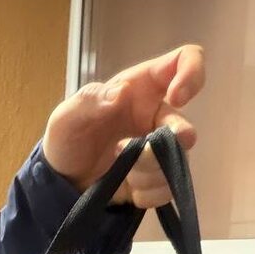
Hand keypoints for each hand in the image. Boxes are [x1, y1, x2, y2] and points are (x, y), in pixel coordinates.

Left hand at [42, 44, 204, 206]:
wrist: (63, 183)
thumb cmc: (67, 141)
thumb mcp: (66, 118)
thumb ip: (89, 101)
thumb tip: (121, 92)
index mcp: (141, 89)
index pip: (183, 61)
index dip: (191, 73)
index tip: (177, 97)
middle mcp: (157, 116)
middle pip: (185, 128)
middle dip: (171, 143)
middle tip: (143, 152)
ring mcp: (161, 149)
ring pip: (175, 162)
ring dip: (146, 171)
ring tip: (119, 170)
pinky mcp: (158, 179)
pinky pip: (167, 188)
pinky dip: (146, 192)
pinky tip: (126, 188)